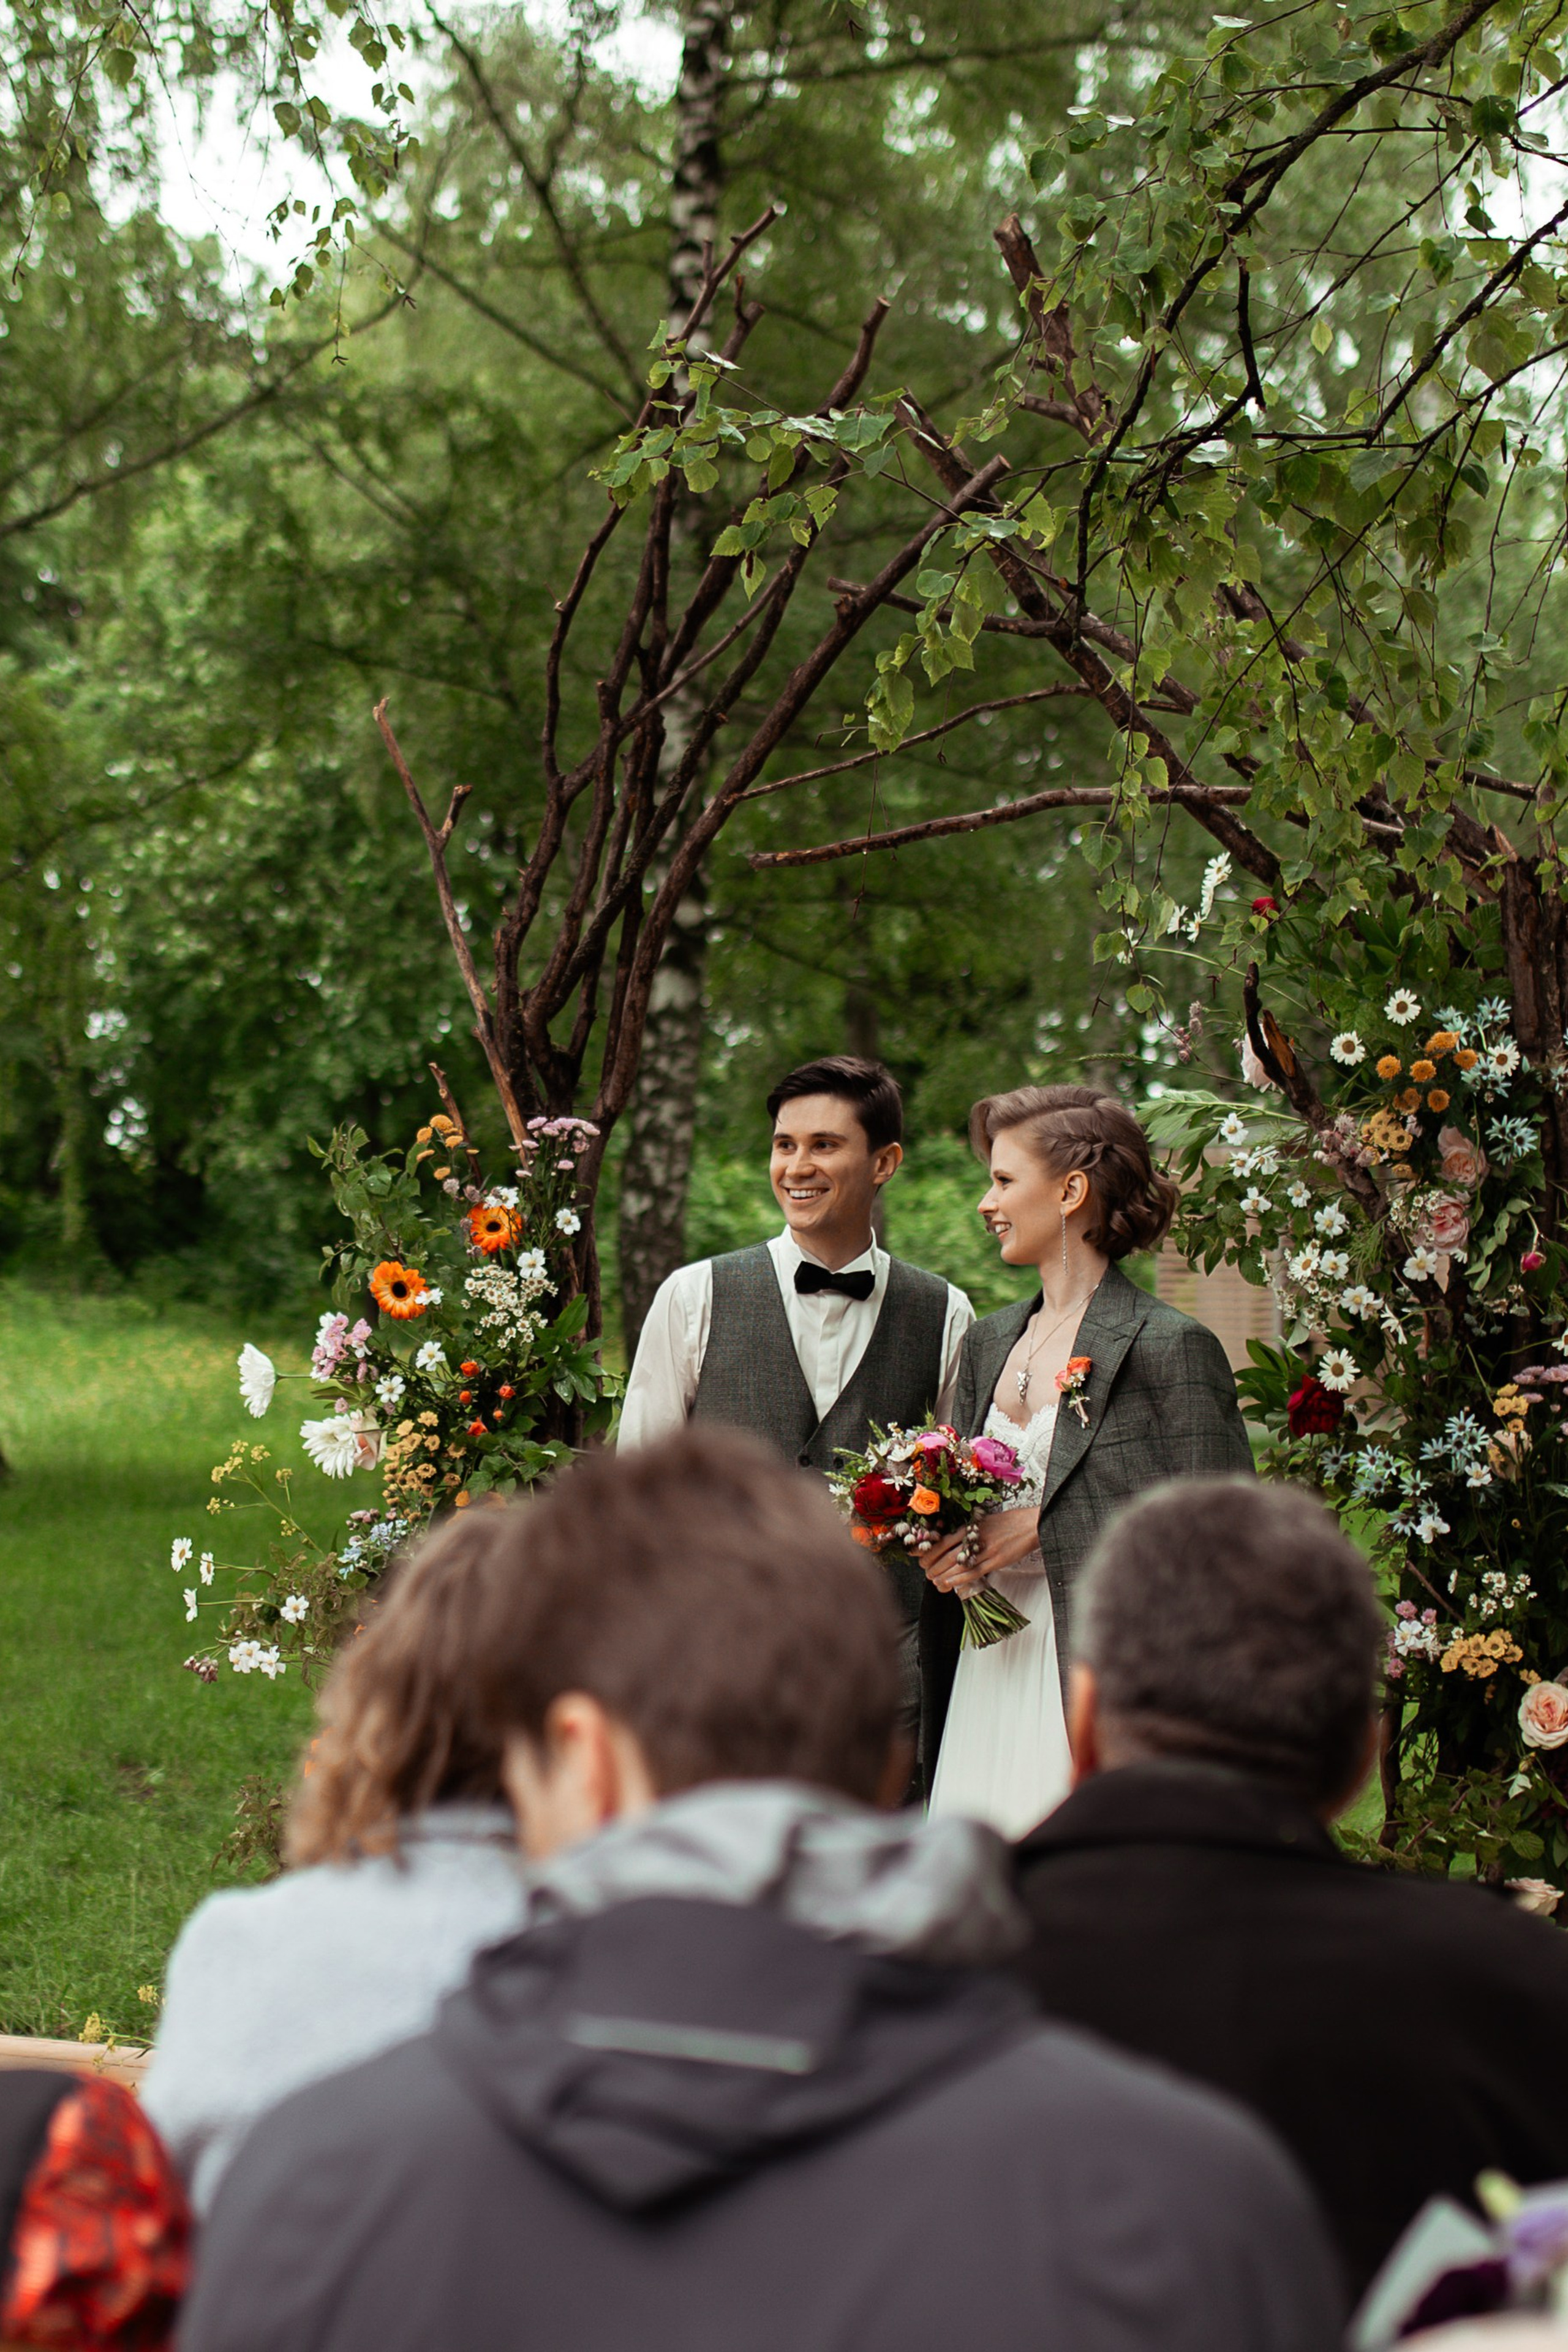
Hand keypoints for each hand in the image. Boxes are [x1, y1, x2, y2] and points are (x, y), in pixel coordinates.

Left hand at [922, 1506, 1039, 1599]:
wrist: (1032, 1524)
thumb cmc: (1009, 1522)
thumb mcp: (985, 1520)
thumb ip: (969, 1530)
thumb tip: (952, 1543)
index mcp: (971, 1525)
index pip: (944, 1540)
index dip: (931, 1552)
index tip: (922, 1559)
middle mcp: (976, 1536)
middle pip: (948, 1554)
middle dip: (934, 1566)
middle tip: (926, 1573)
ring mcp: (987, 1549)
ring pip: (960, 1565)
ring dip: (945, 1575)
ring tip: (935, 1582)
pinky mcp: (998, 1560)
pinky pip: (976, 1572)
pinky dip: (961, 1579)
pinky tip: (952, 1584)